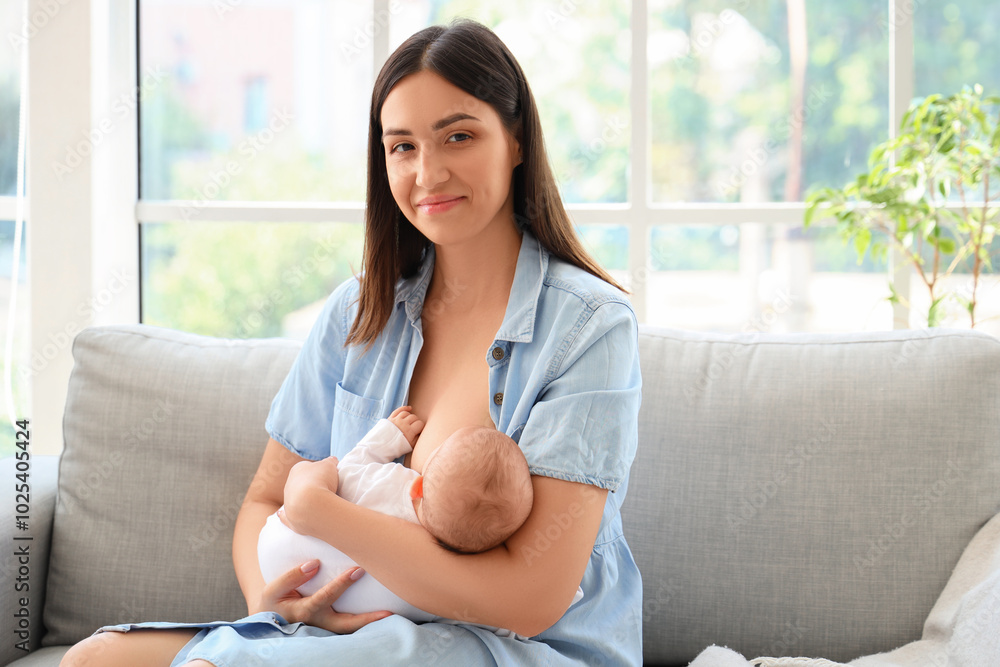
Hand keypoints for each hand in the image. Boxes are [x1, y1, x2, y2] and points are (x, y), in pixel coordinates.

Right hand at [250, 560, 391, 632]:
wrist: (271, 620)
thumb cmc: (274, 601)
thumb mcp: (273, 589)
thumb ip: (292, 576)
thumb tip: (314, 563)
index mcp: (303, 612)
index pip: (325, 597)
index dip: (341, 584)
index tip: (357, 569)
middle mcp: (318, 623)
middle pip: (345, 624)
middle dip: (366, 619)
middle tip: (387, 612)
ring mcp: (326, 628)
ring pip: (350, 629)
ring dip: (370, 624)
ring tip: (392, 615)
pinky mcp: (331, 626)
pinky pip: (350, 626)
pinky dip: (365, 622)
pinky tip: (382, 613)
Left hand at [282, 458, 340, 534]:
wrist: (312, 504)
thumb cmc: (321, 480)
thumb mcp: (330, 465)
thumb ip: (330, 461)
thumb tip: (332, 460)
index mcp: (297, 469)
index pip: (309, 467)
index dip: (320, 471)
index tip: (330, 476)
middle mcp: (289, 484)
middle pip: (302, 483)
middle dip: (312, 485)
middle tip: (327, 490)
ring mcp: (288, 501)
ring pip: (294, 498)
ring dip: (304, 500)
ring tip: (319, 504)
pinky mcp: (289, 517)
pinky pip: (284, 515)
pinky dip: (283, 515)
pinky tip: (280, 514)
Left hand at [389, 406, 424, 446]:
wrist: (382, 447)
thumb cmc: (397, 447)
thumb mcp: (410, 445)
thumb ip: (417, 438)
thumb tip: (421, 432)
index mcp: (409, 431)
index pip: (420, 424)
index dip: (421, 426)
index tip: (420, 429)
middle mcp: (403, 423)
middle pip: (414, 417)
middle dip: (416, 421)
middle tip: (415, 426)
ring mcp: (396, 420)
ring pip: (407, 413)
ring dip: (410, 416)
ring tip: (410, 421)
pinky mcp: (391, 418)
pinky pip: (399, 410)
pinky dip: (404, 408)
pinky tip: (409, 408)